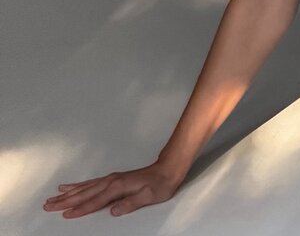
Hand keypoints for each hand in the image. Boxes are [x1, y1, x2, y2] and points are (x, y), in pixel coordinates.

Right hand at [42, 160, 181, 218]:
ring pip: (84, 187)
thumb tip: (114, 211)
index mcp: (118, 187)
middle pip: (84, 193)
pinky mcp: (111, 179)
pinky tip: (69, 187)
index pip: (96, 201)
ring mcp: (110, 179)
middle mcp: (111, 181)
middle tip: (48, 206)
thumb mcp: (149, 196)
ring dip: (68, 193)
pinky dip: (78, 185)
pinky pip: (90, 183)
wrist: (167, 169)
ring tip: (52, 197)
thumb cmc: (160, 184)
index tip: (66, 215)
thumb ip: (131, 203)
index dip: (81, 209)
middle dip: (66, 201)